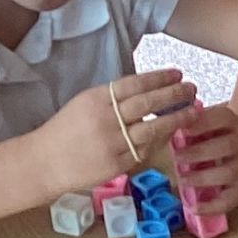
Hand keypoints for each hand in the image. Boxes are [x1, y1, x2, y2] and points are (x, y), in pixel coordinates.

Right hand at [35, 68, 196, 195]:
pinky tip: (173, 132)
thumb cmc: (65, 130)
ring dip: (177, 118)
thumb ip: (113, 98)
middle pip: (148, 103)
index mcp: (96, 99)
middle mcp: (107, 119)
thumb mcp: (84, 103)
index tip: (178, 73)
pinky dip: (161, 140)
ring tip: (193, 110)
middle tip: (192, 88)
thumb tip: (147, 89)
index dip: (160, 77)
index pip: (135, 83)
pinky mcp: (118, 164)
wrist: (44, 162)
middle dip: (174, 94)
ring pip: (153, 128)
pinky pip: (146, 150)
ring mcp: (114, 143)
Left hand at [166, 103, 237, 220]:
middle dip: (200, 152)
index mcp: (233, 122)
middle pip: (228, 145)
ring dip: (203, 177)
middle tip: (176, 158)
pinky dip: (212, 206)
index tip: (182, 129)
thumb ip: (190, 126)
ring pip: (230, 172)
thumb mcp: (206, 124)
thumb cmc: (214, 136)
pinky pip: (231, 199)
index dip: (203, 123)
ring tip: (182, 180)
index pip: (222, 118)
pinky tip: (194, 208)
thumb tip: (164, 130)